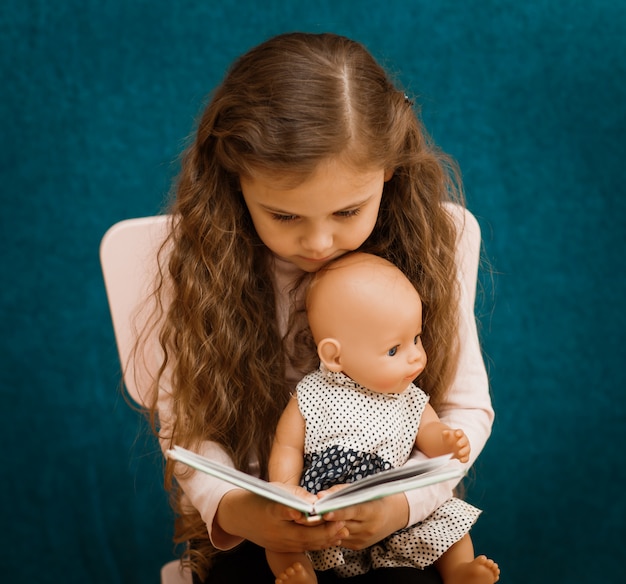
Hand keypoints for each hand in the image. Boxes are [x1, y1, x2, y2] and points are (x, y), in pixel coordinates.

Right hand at [215, 488, 348, 552]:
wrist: (237, 516)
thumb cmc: (259, 497)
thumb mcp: (275, 489)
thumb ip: (295, 494)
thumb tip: (315, 501)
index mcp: (271, 511)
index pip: (286, 511)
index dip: (303, 512)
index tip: (317, 510)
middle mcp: (275, 532)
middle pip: (303, 535)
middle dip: (325, 531)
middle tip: (342, 522)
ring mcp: (278, 544)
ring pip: (306, 544)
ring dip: (326, 539)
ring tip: (343, 532)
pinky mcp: (281, 549)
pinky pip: (303, 548)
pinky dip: (318, 543)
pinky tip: (331, 538)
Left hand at [319, 492, 408, 549]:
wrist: (394, 514)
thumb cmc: (375, 497)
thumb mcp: (361, 489)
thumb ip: (340, 492)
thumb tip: (320, 496)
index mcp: (372, 511)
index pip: (352, 512)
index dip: (337, 513)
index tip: (324, 512)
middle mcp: (369, 528)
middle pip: (342, 525)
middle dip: (325, 520)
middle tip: (311, 514)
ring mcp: (363, 539)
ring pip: (339, 535)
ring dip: (326, 528)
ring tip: (314, 519)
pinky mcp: (358, 546)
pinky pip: (340, 540)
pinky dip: (332, 533)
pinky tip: (326, 526)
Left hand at [442, 428, 469, 462]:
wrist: (449, 447)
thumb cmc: (449, 439)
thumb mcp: (446, 436)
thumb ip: (445, 434)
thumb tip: (444, 432)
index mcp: (459, 434)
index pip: (460, 432)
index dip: (459, 433)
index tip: (457, 434)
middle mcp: (464, 440)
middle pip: (464, 440)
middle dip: (462, 442)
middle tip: (458, 444)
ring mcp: (465, 448)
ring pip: (467, 449)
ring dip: (464, 451)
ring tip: (459, 453)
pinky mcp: (465, 455)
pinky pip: (466, 457)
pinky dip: (464, 459)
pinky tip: (461, 460)